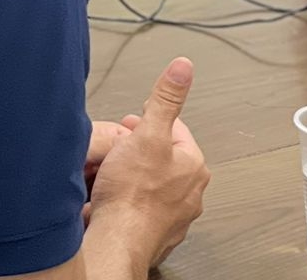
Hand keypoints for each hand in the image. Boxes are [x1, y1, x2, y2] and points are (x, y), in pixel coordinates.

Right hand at [87, 58, 209, 268]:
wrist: (117, 239)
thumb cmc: (131, 194)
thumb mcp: (147, 133)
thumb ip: (165, 99)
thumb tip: (183, 67)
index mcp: (193, 164)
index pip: (174, 129)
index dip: (147, 121)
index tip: (130, 123)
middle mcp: (191, 191)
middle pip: (162, 156)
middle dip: (139, 148)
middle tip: (117, 150)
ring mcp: (176, 214)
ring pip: (153, 182)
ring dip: (134, 174)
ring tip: (112, 173)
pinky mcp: (158, 231)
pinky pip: (143, 205)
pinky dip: (129, 198)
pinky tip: (114, 196)